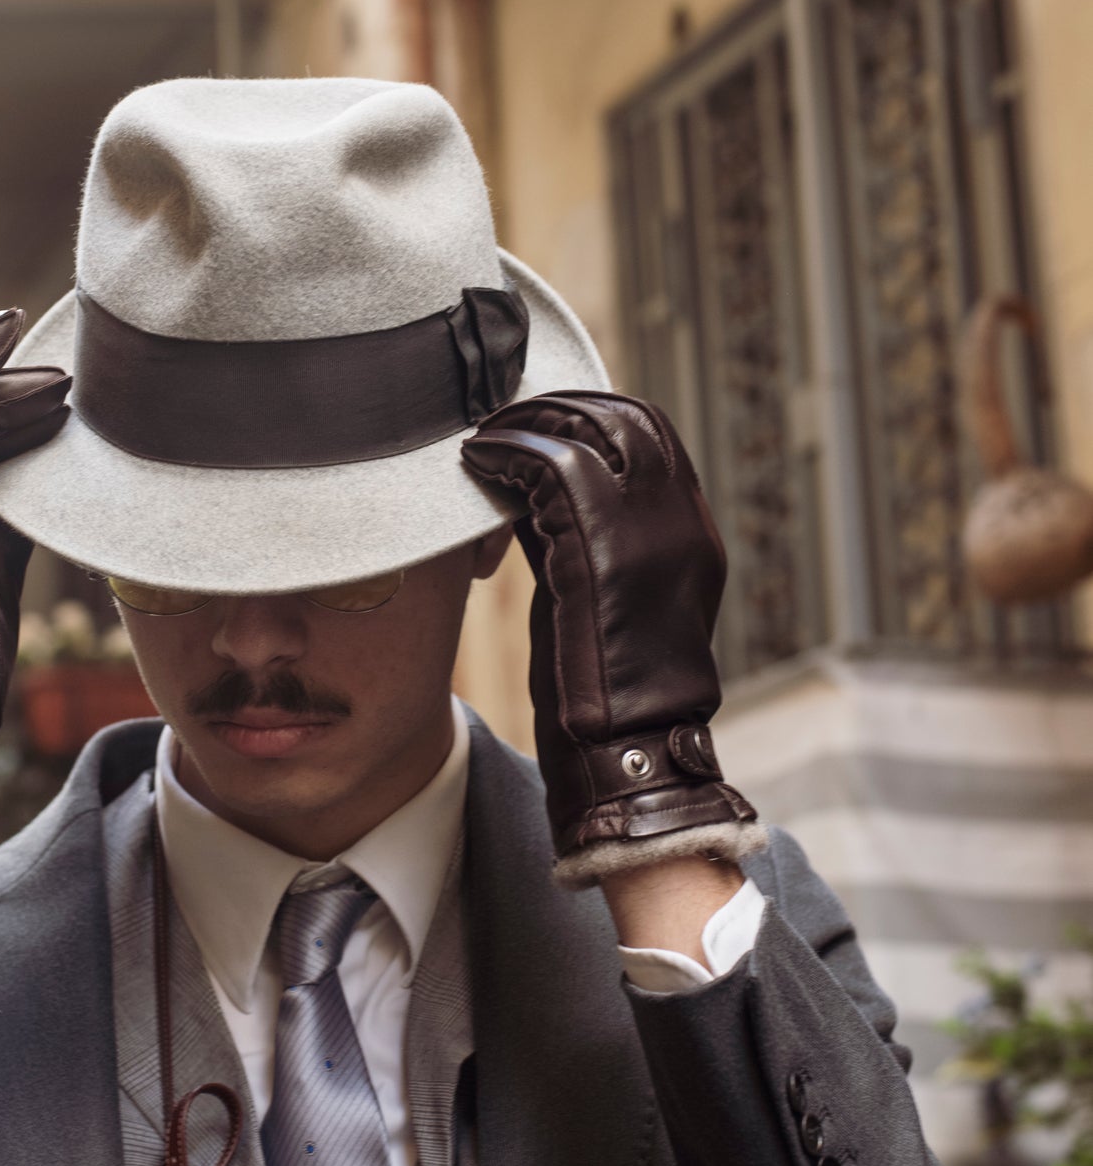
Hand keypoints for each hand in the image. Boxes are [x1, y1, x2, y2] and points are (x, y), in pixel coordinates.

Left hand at [461, 392, 759, 881]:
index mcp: (690, 534)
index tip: (541, 421)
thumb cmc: (609, 696)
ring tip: (484, 436)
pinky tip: (474, 461)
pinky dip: (507, 454)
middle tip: (505, 416)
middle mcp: (680, 523)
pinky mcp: (600, 552)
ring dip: (526, 423)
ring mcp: (646, 534)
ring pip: (587, 432)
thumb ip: (584, 542)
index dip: (592, 416)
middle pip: (625, 418)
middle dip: (559, 407)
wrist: (632, 758)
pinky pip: (551, 468)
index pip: (650, 436)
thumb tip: (532, 500)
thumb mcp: (606, 600)